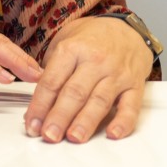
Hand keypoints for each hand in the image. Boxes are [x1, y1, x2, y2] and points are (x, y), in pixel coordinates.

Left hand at [24, 15, 152, 142]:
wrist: (126, 29)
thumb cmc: (90, 39)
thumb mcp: (63, 42)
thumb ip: (51, 69)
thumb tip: (37, 102)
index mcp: (72, 50)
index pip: (52, 81)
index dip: (39, 105)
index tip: (31, 123)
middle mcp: (95, 62)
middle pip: (74, 93)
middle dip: (59, 117)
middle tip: (49, 135)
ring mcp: (117, 74)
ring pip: (100, 101)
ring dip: (85, 122)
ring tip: (74, 138)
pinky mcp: (136, 85)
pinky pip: (131, 106)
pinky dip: (123, 122)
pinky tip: (112, 134)